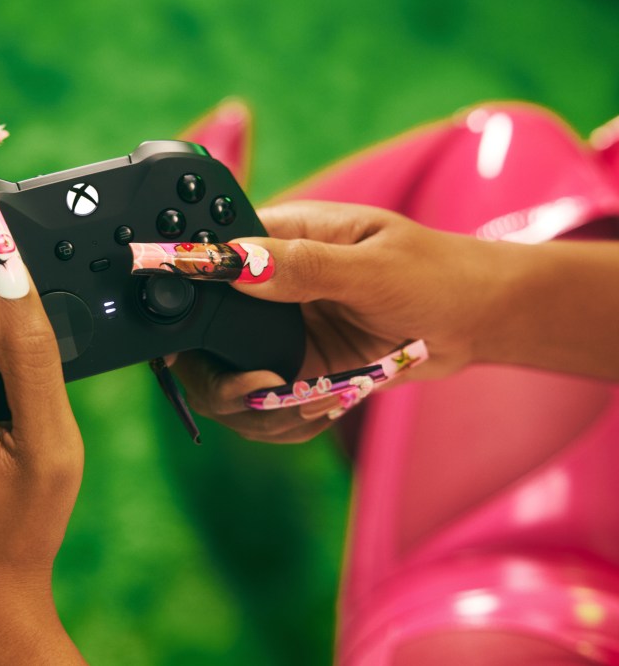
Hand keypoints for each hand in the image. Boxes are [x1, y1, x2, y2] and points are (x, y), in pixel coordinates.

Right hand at [171, 201, 502, 441]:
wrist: (478, 319)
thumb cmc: (437, 273)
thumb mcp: (372, 267)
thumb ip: (304, 266)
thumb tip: (234, 262)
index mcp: (278, 242)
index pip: (205, 269)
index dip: (188, 307)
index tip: (195, 347)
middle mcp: (266, 291)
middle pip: (199, 342)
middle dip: (222, 382)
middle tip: (263, 393)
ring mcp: (278, 336)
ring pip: (226, 385)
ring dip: (258, 411)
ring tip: (311, 405)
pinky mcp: (296, 371)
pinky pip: (263, 410)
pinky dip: (282, 424)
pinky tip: (321, 411)